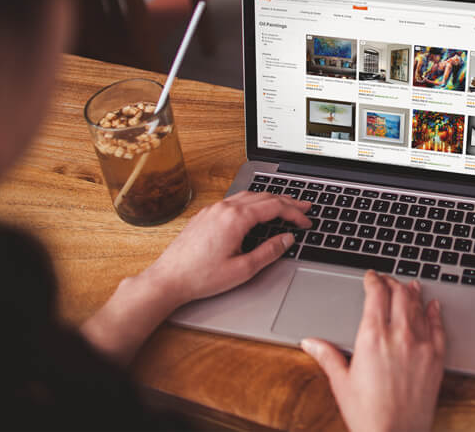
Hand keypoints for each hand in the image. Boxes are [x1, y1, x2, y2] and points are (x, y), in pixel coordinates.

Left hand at [145, 191, 311, 307]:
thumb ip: (269, 252)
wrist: (168, 279)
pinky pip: (235, 200)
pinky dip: (253, 202)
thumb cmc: (201, 277)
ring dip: (270, 199)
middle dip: (287, 202)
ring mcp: (213, 209)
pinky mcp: (206, 214)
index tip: (306, 221)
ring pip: (249, 196)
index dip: (295, 213)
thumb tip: (287, 240)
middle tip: (304, 207)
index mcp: (236, 218)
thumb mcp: (243, 269)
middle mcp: (225, 208)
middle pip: (264, 197)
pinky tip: (256, 210)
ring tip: (285, 206)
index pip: (275, 207)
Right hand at [301, 271, 445, 431]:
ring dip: (412, 292)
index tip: (371, 276)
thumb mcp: (341, 383)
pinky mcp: (436, 359)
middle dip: (392, 282)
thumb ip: (327, 356)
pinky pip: (438, 327)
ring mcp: (421, 345)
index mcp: (372, 337)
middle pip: (399, 295)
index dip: (373, 280)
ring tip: (409, 285)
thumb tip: (310, 342)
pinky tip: (434, 305)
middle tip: (387, 279)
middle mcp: (398, 336)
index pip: (376, 295)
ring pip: (419, 307)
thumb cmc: (367, 414)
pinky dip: (435, 312)